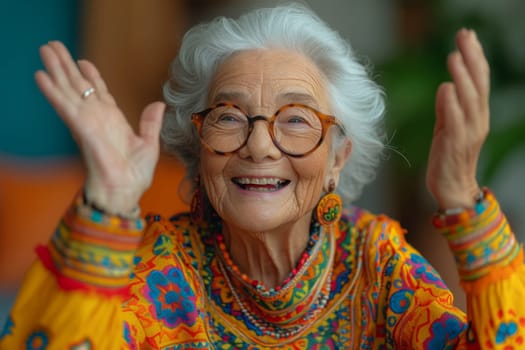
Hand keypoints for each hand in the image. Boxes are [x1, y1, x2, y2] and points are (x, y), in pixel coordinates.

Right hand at [35, 41, 164, 213]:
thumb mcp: (149, 143)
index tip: (82, 60)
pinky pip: (66, 106)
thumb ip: (151, 123)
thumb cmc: (135, 174)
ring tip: (44, 49)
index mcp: (112, 120)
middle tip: (53, 45)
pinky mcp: (82, 129)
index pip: (99, 91)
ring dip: (56, 69)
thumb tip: (158, 103)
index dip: (91, 76)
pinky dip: (54, 91)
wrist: (126, 191)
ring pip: (68, 89)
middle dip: (66, 65)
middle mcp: (97, 117)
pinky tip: (42, 76)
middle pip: (78, 85)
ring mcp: (87, 121)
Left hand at [426, 29, 489, 208]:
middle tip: (464, 35)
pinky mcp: (454, 145)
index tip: (467, 36)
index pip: (479, 81)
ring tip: (454, 56)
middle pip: (478, 84)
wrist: (452, 188)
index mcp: (476, 115)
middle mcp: (477, 121)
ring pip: (469, 100)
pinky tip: (447, 88)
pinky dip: (451, 104)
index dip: (474, 57)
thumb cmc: (449, 157)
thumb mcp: (447, 127)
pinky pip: (455, 122)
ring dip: (462, 77)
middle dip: (472, 58)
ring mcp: (467, 133)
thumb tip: (445, 86)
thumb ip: (447, 108)